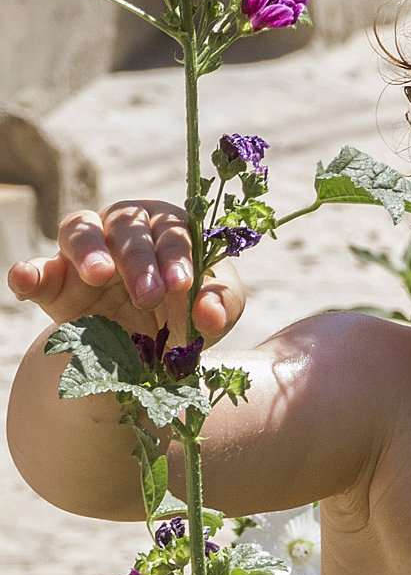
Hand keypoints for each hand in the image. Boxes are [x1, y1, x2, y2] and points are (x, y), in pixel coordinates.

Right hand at [7, 200, 244, 347]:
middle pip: (128, 227)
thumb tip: (210, 312)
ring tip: (99, 275)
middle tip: (148, 296)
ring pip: (80, 230)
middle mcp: (126, 228)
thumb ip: (220, 306)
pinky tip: (26, 278)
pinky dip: (29, 272)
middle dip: (139, 261)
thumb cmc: (187, 311)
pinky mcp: (56, 281)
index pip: (173, 230)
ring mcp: (87, 250)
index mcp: (169, 226)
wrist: (148, 348)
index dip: (177, 256)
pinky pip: (38, 269)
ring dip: (89, 250)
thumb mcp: (216, 310)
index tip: (182, 285)